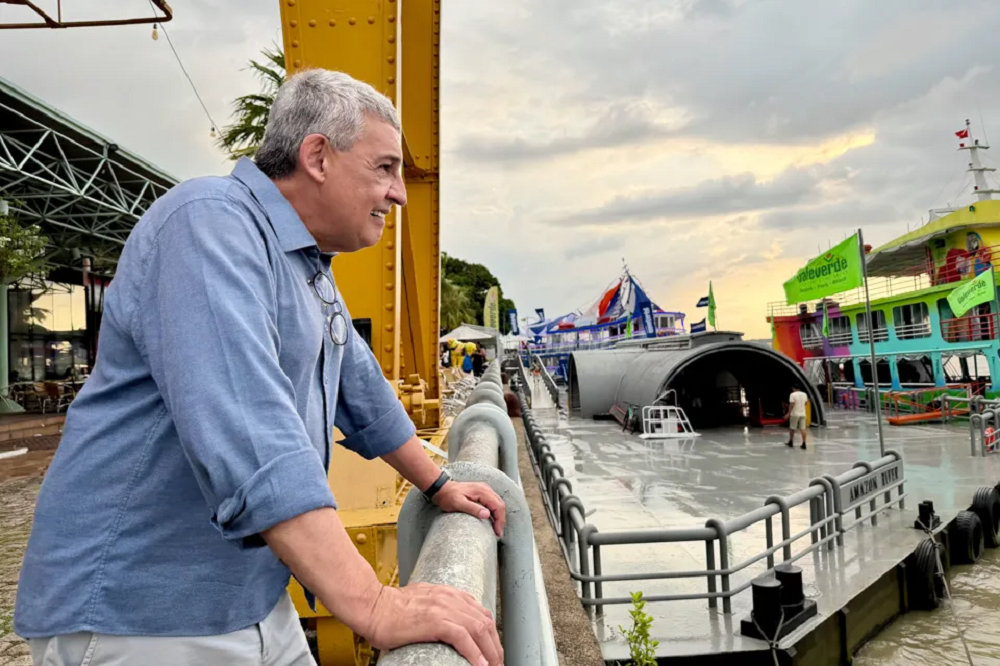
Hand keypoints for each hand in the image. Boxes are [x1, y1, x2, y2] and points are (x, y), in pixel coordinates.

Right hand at [367, 583, 502, 665]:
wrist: (372, 606)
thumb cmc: (390, 608)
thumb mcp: (422, 601)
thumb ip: (439, 607)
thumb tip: (449, 624)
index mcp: (448, 593)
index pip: (480, 612)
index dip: (491, 634)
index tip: (493, 650)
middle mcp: (450, 598)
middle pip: (485, 622)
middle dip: (495, 645)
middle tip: (498, 663)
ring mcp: (443, 608)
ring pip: (479, 629)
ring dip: (490, 652)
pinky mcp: (435, 621)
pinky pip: (463, 638)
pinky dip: (475, 653)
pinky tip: (480, 665)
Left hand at [433, 480, 505, 536]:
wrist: (441, 488)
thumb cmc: (448, 497)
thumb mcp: (458, 504)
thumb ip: (472, 508)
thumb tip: (487, 514)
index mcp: (482, 491)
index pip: (498, 506)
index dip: (499, 520)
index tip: (497, 532)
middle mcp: (485, 489)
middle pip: (500, 504)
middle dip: (501, 519)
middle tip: (498, 533)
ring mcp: (484, 489)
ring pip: (498, 503)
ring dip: (499, 515)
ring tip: (496, 528)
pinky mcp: (482, 491)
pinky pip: (493, 501)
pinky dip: (495, 511)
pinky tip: (491, 519)